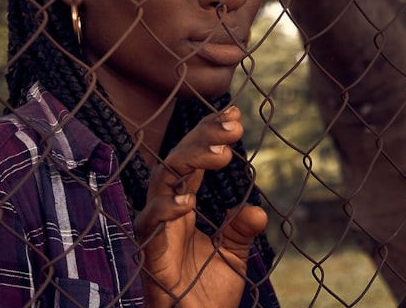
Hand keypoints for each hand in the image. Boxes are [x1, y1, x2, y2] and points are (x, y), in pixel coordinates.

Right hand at [134, 106, 267, 307]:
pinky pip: (150, 224)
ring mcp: (155, 228)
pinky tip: (188, 202)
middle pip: (177, 160)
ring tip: (221, 154)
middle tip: (232, 125)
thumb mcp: (232, 256)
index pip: (193, 161)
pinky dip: (167, 210)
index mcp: (182, 205)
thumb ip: (240, 230)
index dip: (210, 136)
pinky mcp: (149, 252)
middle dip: (203, 138)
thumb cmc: (206, 294)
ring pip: (163, 180)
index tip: (234, 115)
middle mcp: (166, 210)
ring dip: (190, 162)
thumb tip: (257, 209)